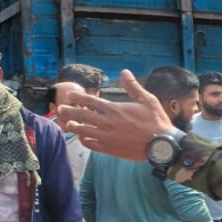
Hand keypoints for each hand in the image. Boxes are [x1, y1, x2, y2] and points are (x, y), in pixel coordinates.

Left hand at [56, 70, 175, 160]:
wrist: (162, 145)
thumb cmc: (156, 121)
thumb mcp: (148, 100)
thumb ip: (133, 86)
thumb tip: (124, 72)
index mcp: (114, 109)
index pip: (89, 100)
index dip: (77, 97)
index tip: (70, 95)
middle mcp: (106, 122)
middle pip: (80, 115)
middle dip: (68, 111)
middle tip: (60, 109)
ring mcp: (106, 137)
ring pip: (82, 130)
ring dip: (73, 126)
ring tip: (68, 124)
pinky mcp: (109, 149)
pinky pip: (90, 144)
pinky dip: (84, 140)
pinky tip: (83, 138)